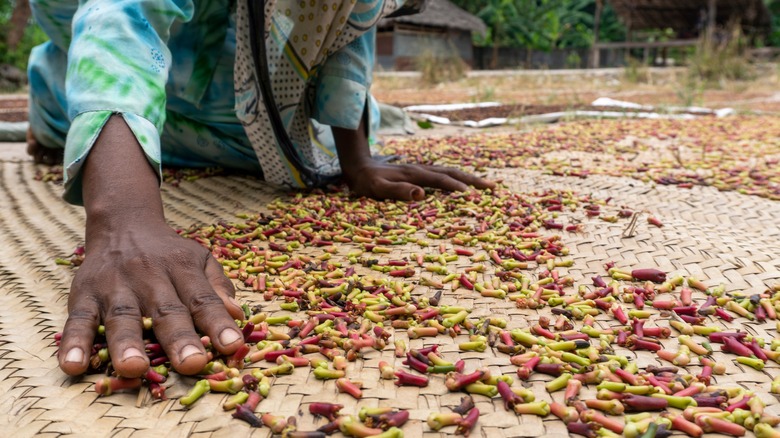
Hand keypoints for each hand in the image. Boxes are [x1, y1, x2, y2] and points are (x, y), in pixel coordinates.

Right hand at [58, 220, 245, 376]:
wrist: (124, 223)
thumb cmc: (169, 254)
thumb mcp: (200, 260)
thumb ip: (218, 287)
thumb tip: (237, 314)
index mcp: (182, 269)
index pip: (203, 299)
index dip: (218, 322)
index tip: (232, 345)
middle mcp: (150, 277)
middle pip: (166, 310)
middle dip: (179, 339)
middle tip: (192, 364)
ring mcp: (115, 286)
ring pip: (122, 316)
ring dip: (127, 343)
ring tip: (134, 368)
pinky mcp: (84, 294)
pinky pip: (78, 320)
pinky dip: (74, 343)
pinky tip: (73, 365)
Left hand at [343, 159, 495, 200]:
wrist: (358, 167)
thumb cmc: (367, 182)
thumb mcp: (377, 189)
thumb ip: (397, 191)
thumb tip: (420, 194)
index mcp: (414, 174)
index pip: (440, 180)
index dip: (455, 187)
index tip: (471, 195)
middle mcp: (422, 169)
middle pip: (452, 172)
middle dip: (473, 179)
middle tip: (493, 187)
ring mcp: (422, 169)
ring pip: (450, 171)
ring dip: (469, 177)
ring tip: (487, 184)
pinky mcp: (420, 172)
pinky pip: (444, 174)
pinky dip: (458, 177)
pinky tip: (464, 183)